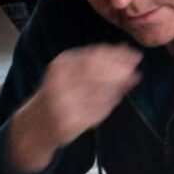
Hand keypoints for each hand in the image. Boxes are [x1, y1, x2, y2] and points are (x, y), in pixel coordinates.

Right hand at [6, 42, 142, 172]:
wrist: (37, 123)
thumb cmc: (61, 92)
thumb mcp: (75, 72)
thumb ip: (100, 62)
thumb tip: (128, 50)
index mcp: (62, 64)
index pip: (94, 55)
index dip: (117, 55)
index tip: (135, 55)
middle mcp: (59, 80)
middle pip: (98, 72)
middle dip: (120, 71)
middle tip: (134, 72)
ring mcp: (62, 101)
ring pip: (100, 93)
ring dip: (116, 89)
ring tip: (122, 88)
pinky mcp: (68, 121)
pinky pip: (96, 112)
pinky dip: (108, 106)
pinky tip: (111, 102)